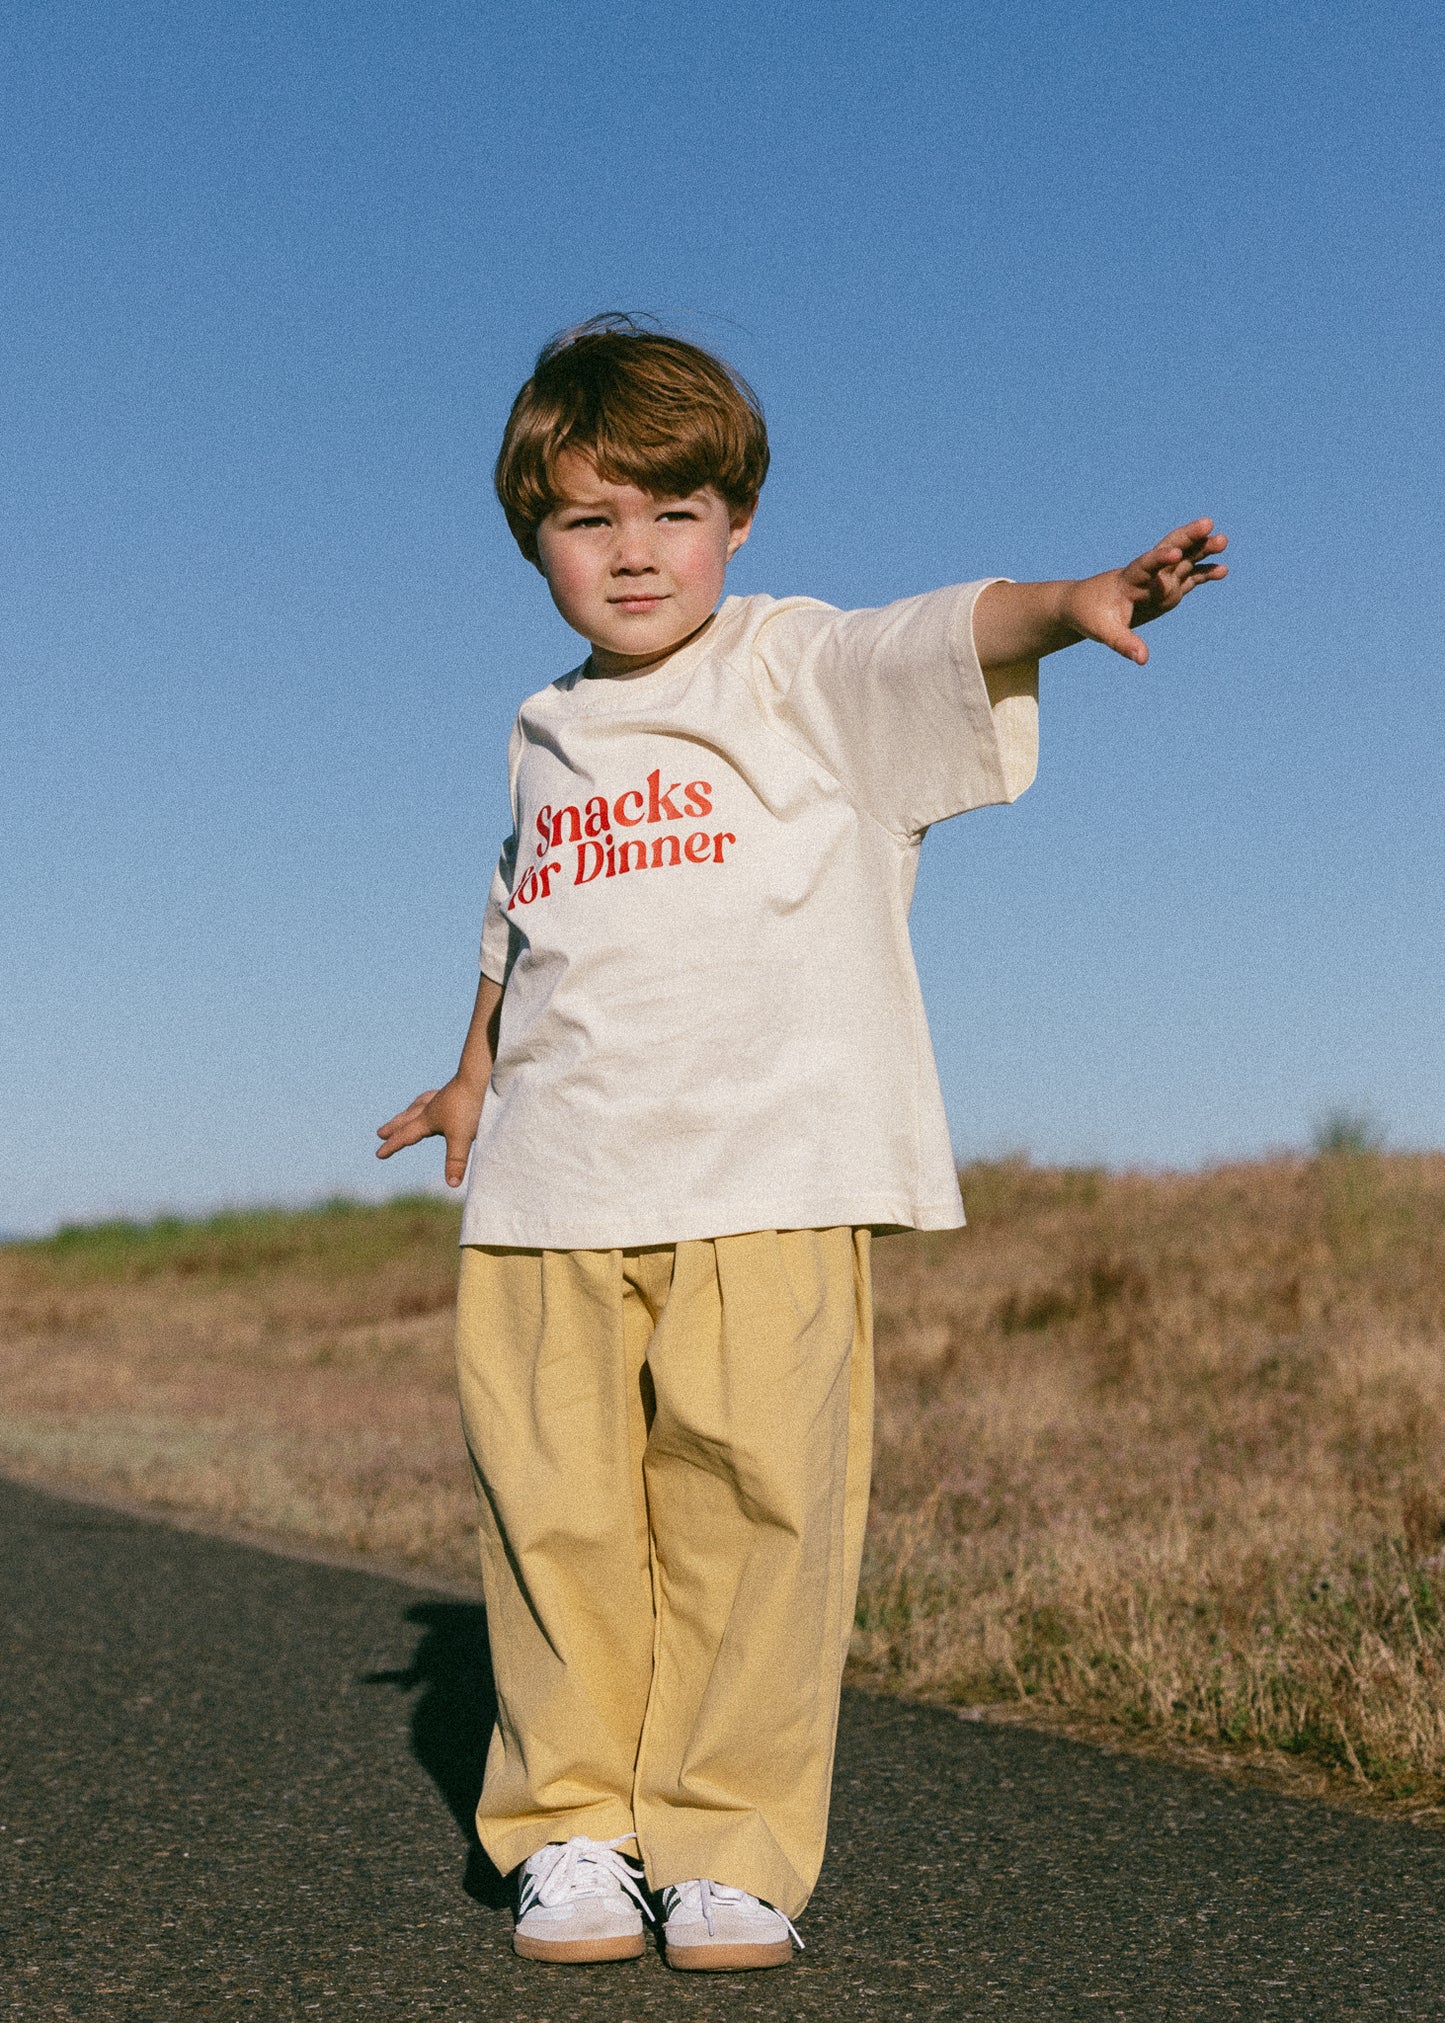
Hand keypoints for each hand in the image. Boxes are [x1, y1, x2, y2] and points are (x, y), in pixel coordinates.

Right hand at [375, 1077, 484, 1187]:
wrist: (482, 1076)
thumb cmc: (470, 1107)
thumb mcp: (462, 1137)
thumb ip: (456, 1161)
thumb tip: (452, 1184)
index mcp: (428, 1118)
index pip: (406, 1135)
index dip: (392, 1146)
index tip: (379, 1154)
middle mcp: (432, 1107)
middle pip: (407, 1118)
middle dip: (394, 1127)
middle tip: (380, 1132)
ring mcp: (443, 1096)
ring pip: (420, 1104)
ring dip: (409, 1110)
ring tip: (406, 1112)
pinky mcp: (455, 1090)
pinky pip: (435, 1096)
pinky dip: (429, 1100)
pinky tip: (437, 1098)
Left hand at [1061, 518, 1227, 665]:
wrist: (1084, 605)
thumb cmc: (1090, 616)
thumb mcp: (1103, 631)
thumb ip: (1123, 643)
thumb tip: (1142, 658)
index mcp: (1130, 580)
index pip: (1146, 565)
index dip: (1160, 559)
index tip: (1176, 552)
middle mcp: (1148, 575)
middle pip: (1169, 549)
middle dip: (1187, 537)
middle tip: (1207, 523)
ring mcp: (1159, 579)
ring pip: (1183, 560)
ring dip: (1201, 550)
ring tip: (1223, 540)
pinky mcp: (1167, 589)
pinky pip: (1188, 579)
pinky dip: (1204, 574)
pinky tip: (1223, 570)